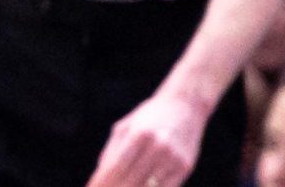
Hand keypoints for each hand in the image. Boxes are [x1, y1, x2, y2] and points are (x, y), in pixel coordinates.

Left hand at [86, 92, 207, 186]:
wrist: (184, 106)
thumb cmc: (148, 117)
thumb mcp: (126, 126)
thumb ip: (112, 151)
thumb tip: (100, 176)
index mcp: (138, 134)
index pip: (116, 166)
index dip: (103, 182)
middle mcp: (157, 146)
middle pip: (131, 180)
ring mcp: (172, 158)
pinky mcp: (185, 166)